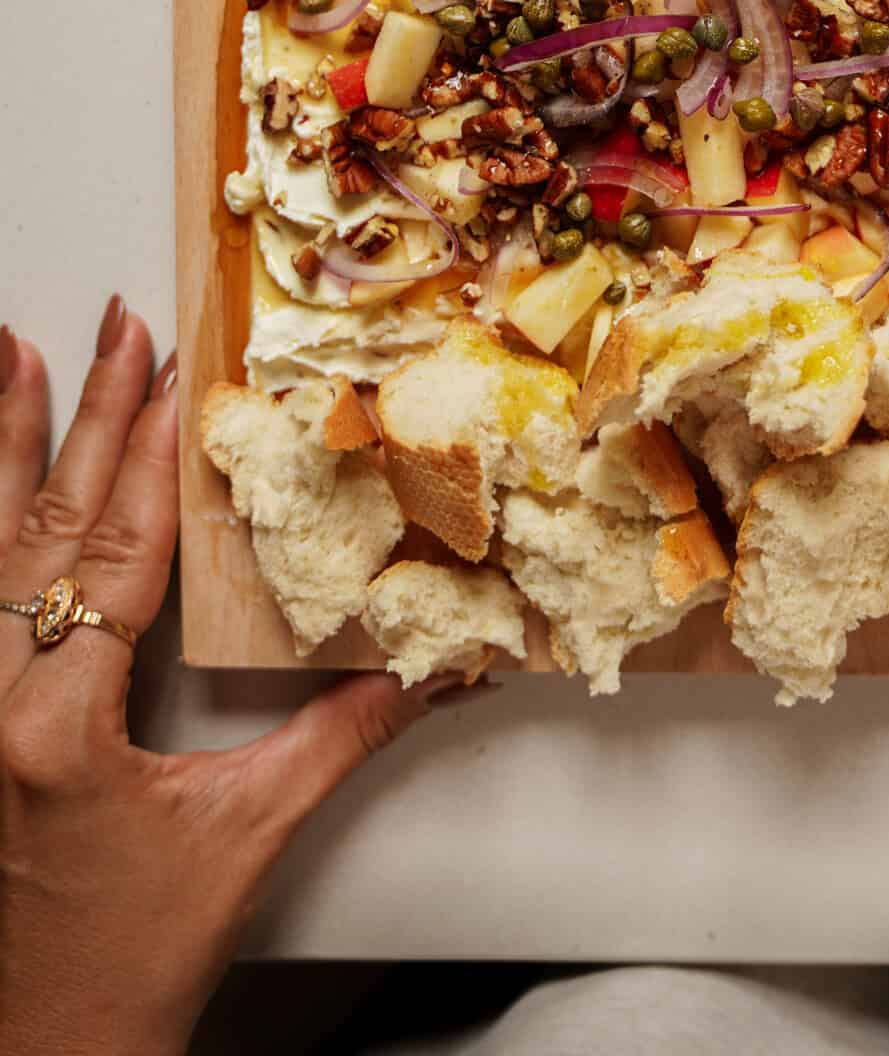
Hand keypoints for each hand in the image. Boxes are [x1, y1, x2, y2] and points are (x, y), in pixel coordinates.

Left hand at [0, 302, 461, 1055]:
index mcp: (56, 724)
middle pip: (43, 527)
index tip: (166, 370)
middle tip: (112, 325)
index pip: (116, 553)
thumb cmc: (128, 965)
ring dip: (9, 444)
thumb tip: (427, 672)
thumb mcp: (243, 842)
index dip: (149, 455)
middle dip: (84, 415)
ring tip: (15, 352)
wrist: (40, 1054)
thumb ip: (337, 740)